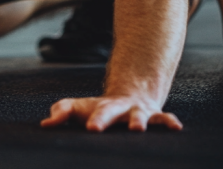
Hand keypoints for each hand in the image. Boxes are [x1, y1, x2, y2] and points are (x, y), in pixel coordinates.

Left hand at [41, 95, 181, 131]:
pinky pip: (163, 119)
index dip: (95, 120)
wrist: (130, 94)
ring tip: (138, 128)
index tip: (91, 129)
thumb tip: (45, 124)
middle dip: (106, 119)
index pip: (97, 113)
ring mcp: (139, 112)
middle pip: (113, 112)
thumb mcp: (80, 108)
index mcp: (103, 108)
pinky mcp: (154, 117)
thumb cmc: (98, 108)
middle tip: (99, 127)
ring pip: (140, 115)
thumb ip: (63, 112)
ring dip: (140, 121)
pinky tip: (177, 127)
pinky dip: (169, 122)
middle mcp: (121, 109)